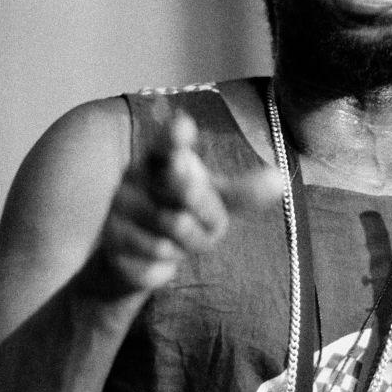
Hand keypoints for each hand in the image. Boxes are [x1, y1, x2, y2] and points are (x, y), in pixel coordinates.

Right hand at [89, 111, 280, 295]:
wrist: (131, 256)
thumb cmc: (179, 213)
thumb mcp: (212, 201)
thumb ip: (242, 192)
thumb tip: (280, 179)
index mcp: (160, 158)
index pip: (166, 142)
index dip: (175, 136)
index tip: (185, 125)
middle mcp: (134, 177)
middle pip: (186, 194)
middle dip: (207, 211)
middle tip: (209, 218)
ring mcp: (118, 209)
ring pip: (174, 233)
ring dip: (188, 244)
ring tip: (180, 238)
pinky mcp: (110, 243)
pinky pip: (156, 261)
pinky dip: (165, 266)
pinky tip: (156, 258)